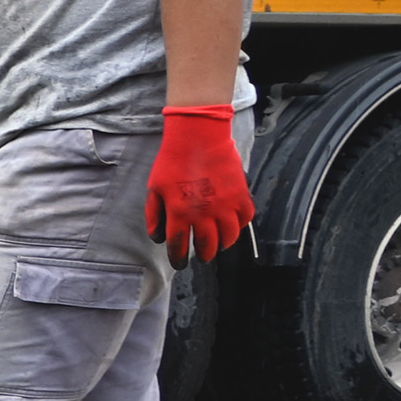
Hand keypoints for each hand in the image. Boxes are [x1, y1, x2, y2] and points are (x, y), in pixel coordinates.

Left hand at [146, 104, 253, 263]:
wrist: (198, 137)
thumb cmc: (173, 161)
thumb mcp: (154, 188)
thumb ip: (155, 215)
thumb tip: (158, 237)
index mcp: (180, 213)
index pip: (179, 246)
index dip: (178, 259)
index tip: (179, 263)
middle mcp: (204, 213)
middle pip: (207, 246)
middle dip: (203, 255)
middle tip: (201, 257)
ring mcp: (226, 205)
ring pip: (229, 237)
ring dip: (223, 244)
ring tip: (218, 245)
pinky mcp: (241, 194)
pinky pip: (245, 218)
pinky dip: (240, 226)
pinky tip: (233, 226)